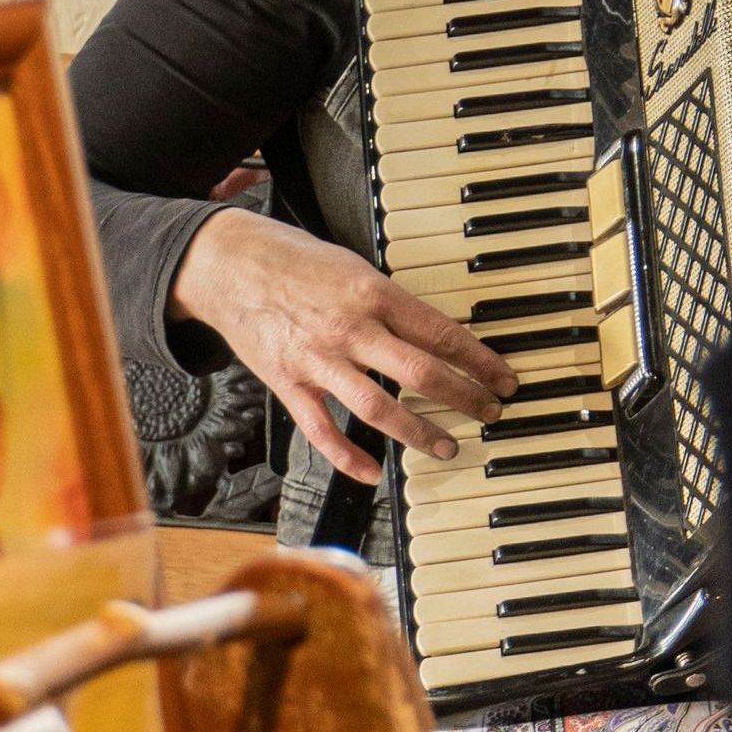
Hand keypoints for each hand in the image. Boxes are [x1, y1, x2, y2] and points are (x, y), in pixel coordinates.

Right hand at [168, 206, 518, 482]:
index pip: (442, 334)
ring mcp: (318, 360)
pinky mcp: (287, 383)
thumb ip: (390, 302)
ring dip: (419, 432)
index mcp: (374, 293)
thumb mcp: (355, 266)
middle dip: (465, 397)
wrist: (228, 262)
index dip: (480, 361)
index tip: (503, 379)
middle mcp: (350, 329)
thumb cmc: (295, 259)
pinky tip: (371, 472)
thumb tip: (433, 333)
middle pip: (421, 373)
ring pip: (379, 408)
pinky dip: (347, 457)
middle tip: (490, 413)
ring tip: (447, 446)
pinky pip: (321, 431)